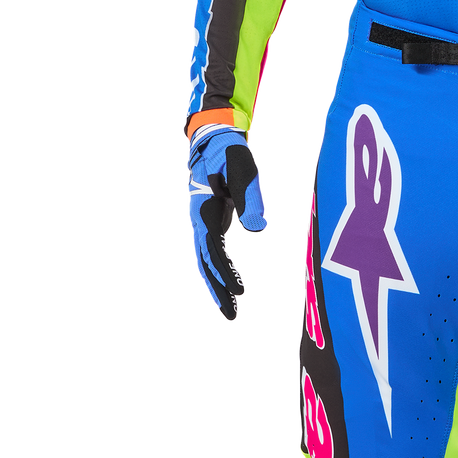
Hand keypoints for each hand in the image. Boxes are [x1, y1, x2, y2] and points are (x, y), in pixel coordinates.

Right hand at [185, 125, 268, 322]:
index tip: (240, 294)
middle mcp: (198, 221)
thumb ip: (251, 199)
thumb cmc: (230, 152)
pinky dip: (220, 272)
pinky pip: (213, 253)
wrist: (214, 137)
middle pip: (205, 265)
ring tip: (229, 313)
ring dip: (217, 287)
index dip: (225, 274)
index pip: (213, 251)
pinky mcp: (211, 222)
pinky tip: (232, 287)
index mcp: (203, 211)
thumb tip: (259, 230)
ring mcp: (203, 223)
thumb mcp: (243, 170)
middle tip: (231, 319)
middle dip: (218, 292)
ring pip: (206, 262)